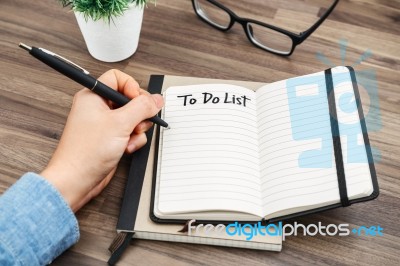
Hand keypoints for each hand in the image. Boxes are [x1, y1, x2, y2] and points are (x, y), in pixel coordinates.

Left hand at [41, 69, 163, 211]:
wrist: (76, 179)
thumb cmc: (85, 152)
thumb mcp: (120, 123)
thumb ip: (142, 107)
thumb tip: (156, 99)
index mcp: (93, 96)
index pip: (118, 78)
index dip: (132, 88)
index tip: (138, 101)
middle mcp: (98, 108)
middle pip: (130, 99)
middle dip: (139, 113)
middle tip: (138, 121)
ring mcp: (105, 124)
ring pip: (133, 117)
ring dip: (137, 129)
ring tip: (129, 137)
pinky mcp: (110, 138)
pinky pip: (130, 133)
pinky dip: (133, 140)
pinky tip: (126, 148)